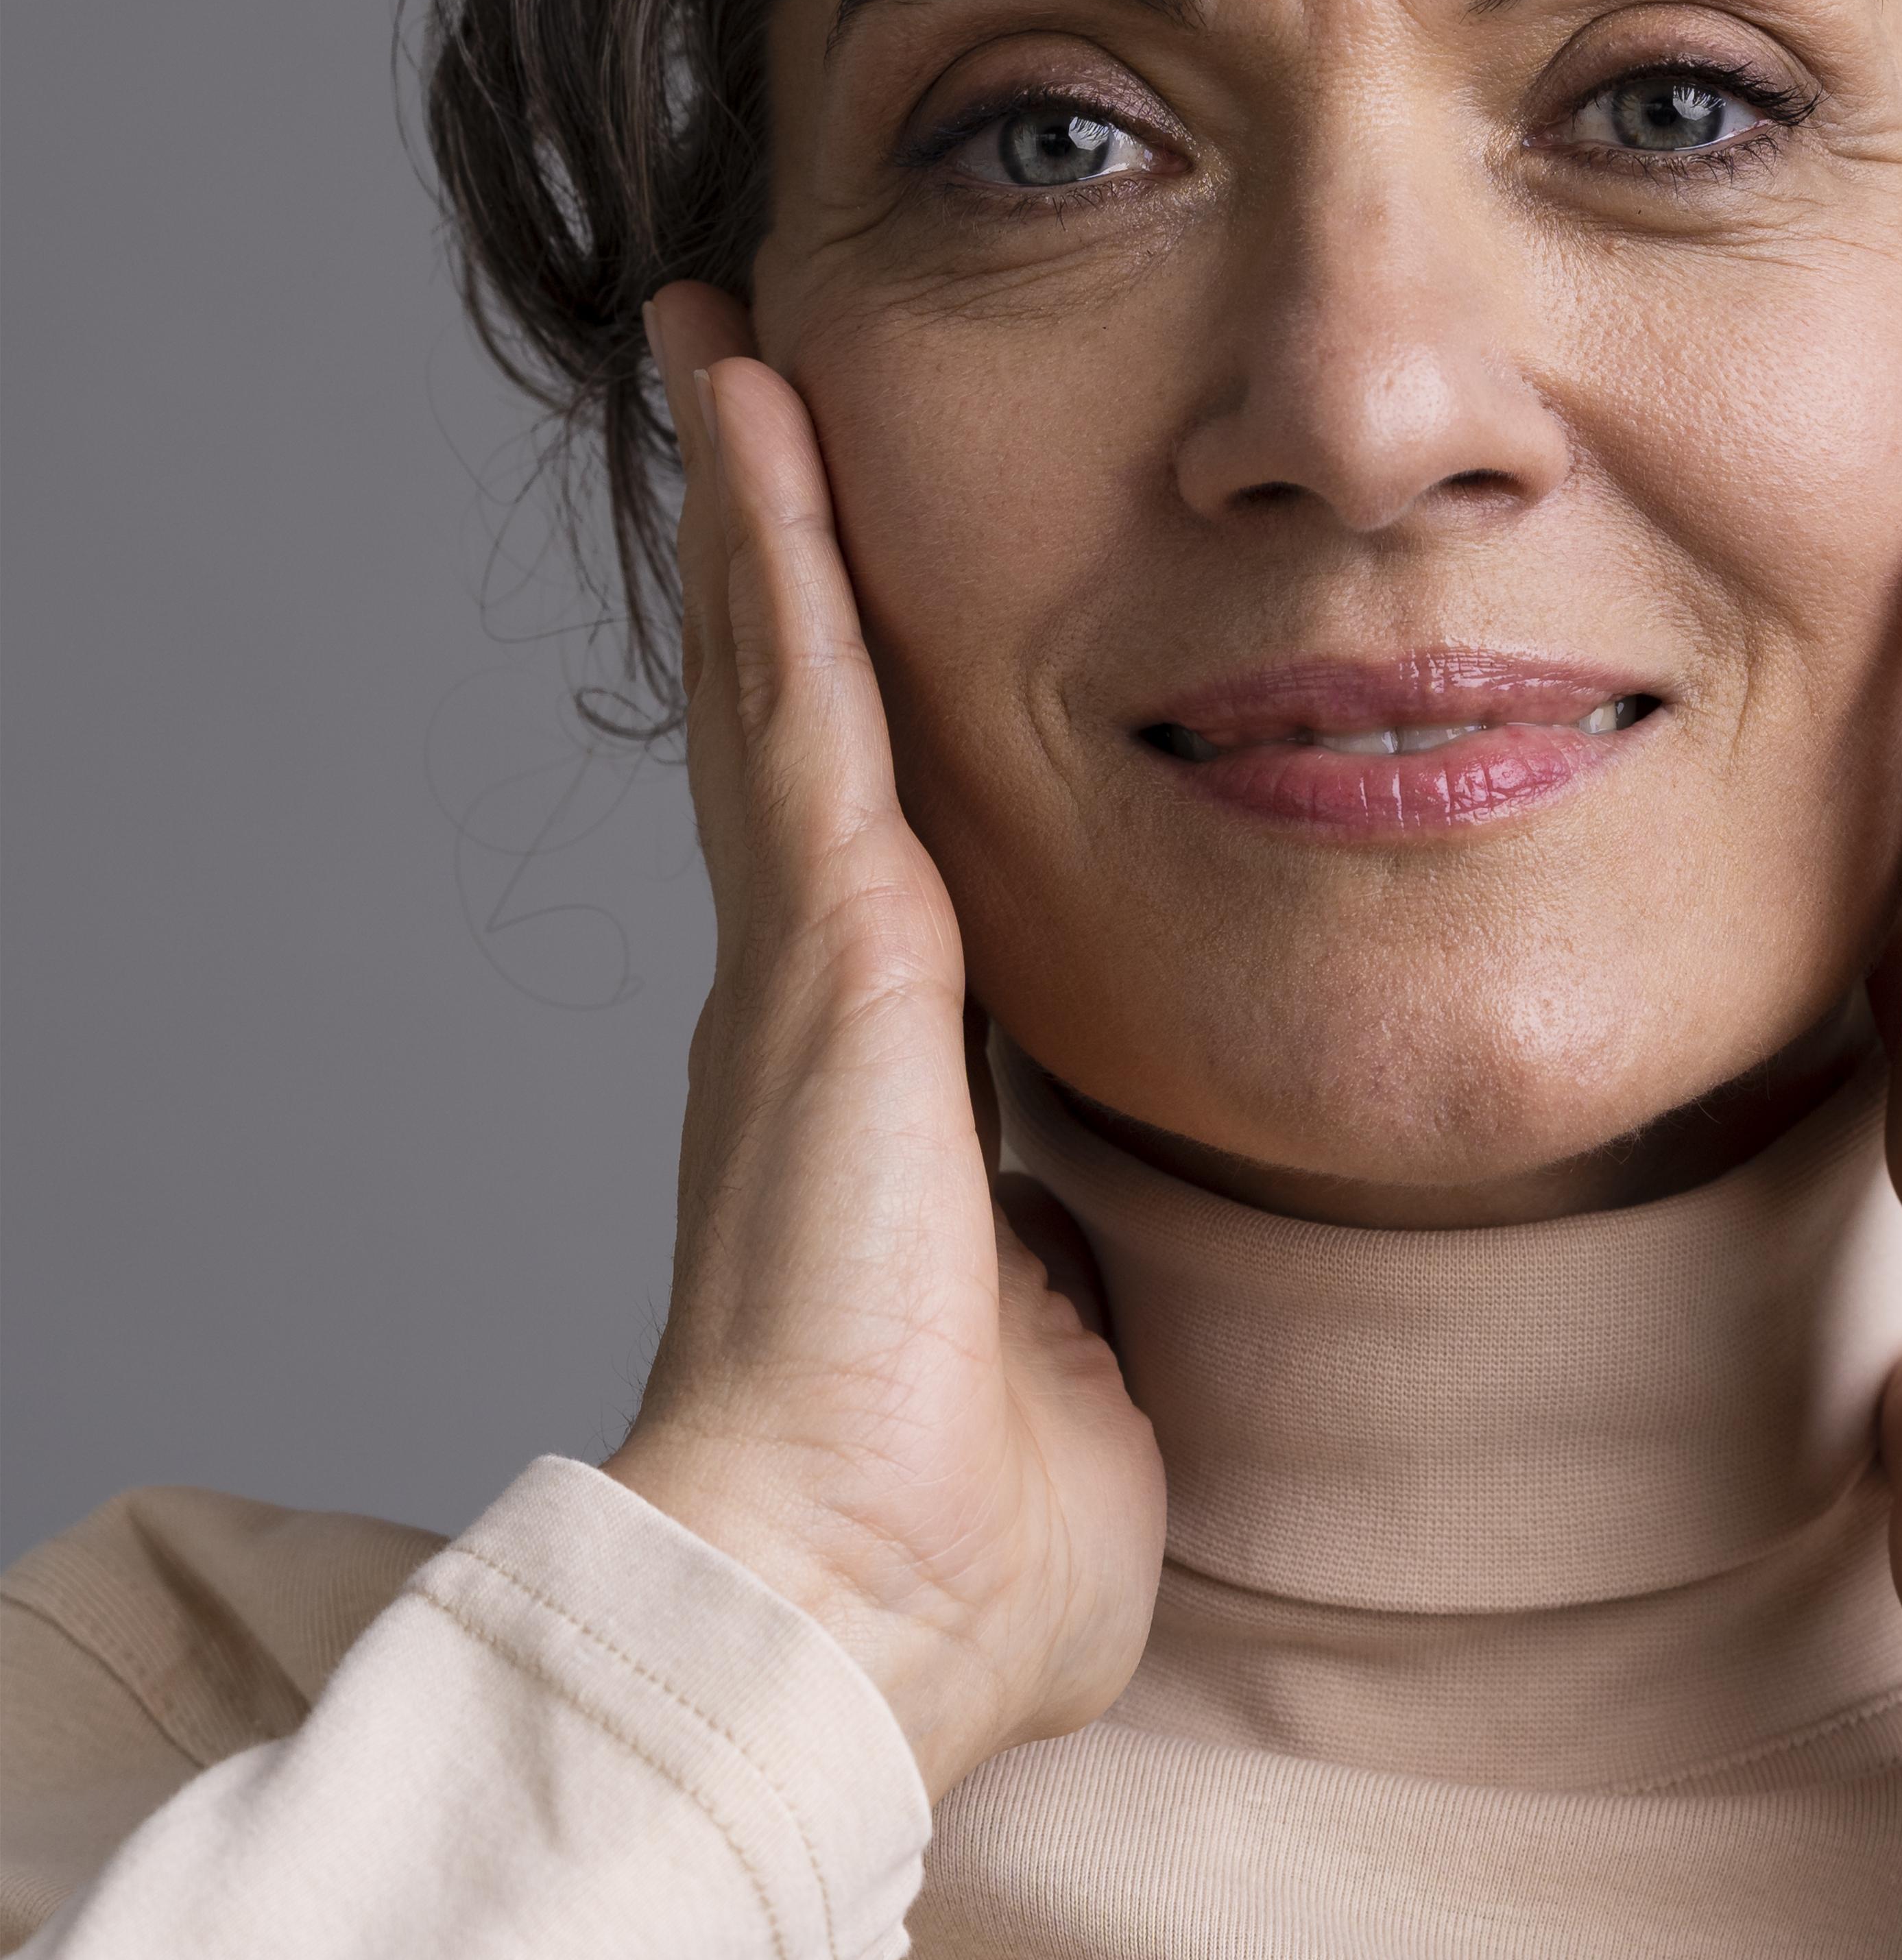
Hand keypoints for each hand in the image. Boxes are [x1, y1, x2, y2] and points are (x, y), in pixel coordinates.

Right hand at [604, 286, 1166, 1801]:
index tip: (854, 583)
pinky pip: (801, 706)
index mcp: (886, 1082)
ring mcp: (806, 968)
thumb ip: (1085, 1285)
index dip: (857, 702)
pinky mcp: (824, 957)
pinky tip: (754, 418)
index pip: (878, 836)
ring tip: (735, 346)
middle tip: (749, 389)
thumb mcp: (1070, 1354)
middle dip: (780, 553)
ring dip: (759, 506)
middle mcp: (823, 998)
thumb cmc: (967, 1540)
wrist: (859, 1612)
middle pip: (802, 718)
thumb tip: (1107, 1277)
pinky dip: (774, 554)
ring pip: (784, 676)